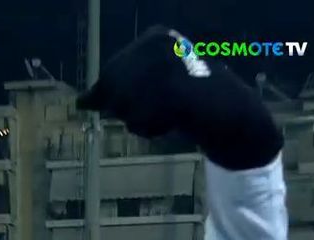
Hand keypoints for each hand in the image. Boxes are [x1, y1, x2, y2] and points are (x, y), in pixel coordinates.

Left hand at [77, 25, 281, 169]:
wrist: (233, 114)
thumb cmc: (188, 101)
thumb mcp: (150, 86)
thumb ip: (116, 90)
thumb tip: (80, 103)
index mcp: (156, 36)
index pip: (112, 73)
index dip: (122, 95)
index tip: (149, 99)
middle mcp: (158, 46)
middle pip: (113, 89)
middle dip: (129, 107)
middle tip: (161, 109)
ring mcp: (164, 68)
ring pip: (122, 106)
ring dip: (140, 119)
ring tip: (169, 114)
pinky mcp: (170, 93)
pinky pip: (138, 122)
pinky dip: (151, 129)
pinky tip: (173, 122)